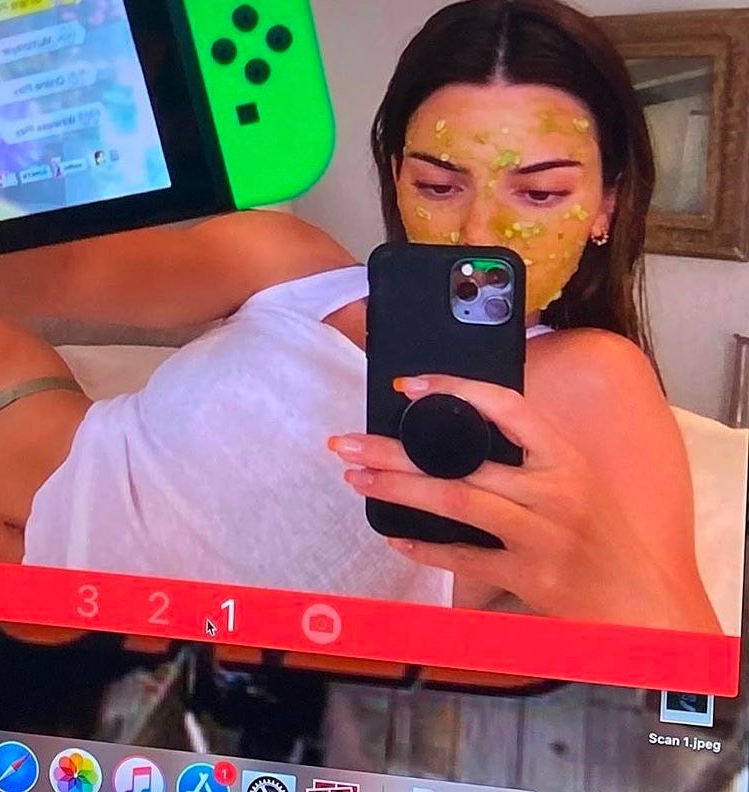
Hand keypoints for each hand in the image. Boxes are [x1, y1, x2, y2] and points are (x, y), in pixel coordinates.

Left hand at [328, 374, 719, 632]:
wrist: (641, 604)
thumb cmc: (602, 535)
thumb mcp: (576, 479)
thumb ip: (528, 454)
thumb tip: (457, 426)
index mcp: (564, 458)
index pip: (506, 407)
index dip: (456, 390)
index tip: (409, 384)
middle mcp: (552, 492)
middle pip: (459, 461)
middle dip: (394, 450)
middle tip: (346, 442)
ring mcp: (541, 536)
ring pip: (455, 502)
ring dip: (398, 489)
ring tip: (356, 478)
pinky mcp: (530, 578)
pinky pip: (466, 560)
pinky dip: (427, 548)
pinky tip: (394, 537)